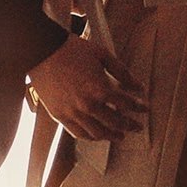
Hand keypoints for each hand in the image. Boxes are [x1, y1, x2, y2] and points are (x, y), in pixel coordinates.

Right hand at [28, 33, 145, 140]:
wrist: (42, 51)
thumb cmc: (72, 50)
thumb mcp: (102, 55)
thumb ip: (122, 72)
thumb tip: (139, 87)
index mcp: (101, 88)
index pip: (127, 104)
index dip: (139, 107)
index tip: (144, 109)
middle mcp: (89, 105)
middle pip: (116, 122)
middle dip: (130, 125)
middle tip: (137, 127)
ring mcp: (73, 113)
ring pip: (98, 133)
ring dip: (112, 136)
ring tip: (120, 136)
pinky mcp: (60, 116)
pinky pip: (79, 133)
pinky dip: (91, 137)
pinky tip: (97, 135)